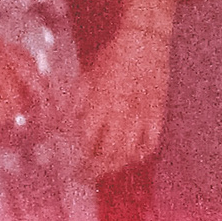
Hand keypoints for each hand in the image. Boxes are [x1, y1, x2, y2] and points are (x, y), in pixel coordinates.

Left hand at [77, 21, 171, 175]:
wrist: (145, 43)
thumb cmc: (113, 56)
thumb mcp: (87, 76)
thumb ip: (76, 103)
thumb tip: (63, 125)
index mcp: (101, 103)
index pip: (88, 141)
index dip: (79, 158)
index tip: (71, 167)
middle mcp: (122, 113)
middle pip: (109, 153)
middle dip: (95, 170)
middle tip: (85, 177)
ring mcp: (142, 116)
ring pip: (129, 152)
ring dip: (116, 166)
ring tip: (105, 171)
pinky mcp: (158, 113)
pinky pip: (151, 142)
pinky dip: (141, 154)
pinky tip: (132, 157)